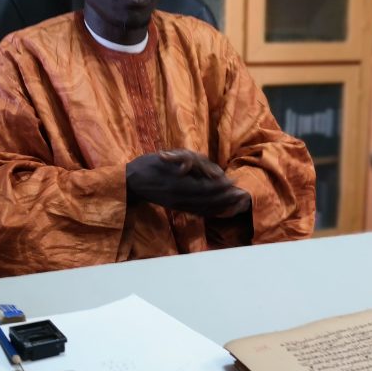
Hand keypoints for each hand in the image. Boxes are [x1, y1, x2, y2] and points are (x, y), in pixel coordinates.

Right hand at [126, 149, 250, 217]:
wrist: (131, 182)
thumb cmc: (149, 165)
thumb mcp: (167, 157)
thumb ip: (186, 161)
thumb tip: (200, 168)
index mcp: (177, 183)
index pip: (205, 188)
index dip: (220, 186)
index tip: (233, 182)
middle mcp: (179, 197)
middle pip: (208, 201)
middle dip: (225, 198)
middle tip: (240, 194)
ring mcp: (178, 205)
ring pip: (205, 208)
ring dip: (222, 206)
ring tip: (236, 203)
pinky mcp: (177, 208)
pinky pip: (198, 212)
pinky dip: (212, 212)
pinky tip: (222, 210)